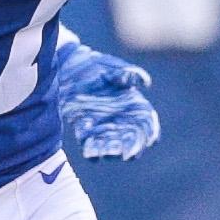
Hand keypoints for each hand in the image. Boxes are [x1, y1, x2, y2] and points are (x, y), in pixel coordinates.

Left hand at [52, 38, 161, 161]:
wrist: (69, 68)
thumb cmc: (96, 65)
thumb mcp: (113, 67)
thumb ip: (128, 74)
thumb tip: (145, 82)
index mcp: (134, 106)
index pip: (147, 124)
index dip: (150, 133)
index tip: (150, 140)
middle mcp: (121, 120)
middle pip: (131, 141)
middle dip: (130, 149)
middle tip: (126, 154)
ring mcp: (103, 127)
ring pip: (111, 146)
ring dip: (110, 152)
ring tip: (106, 154)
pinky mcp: (85, 130)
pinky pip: (90, 145)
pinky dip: (91, 150)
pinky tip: (90, 150)